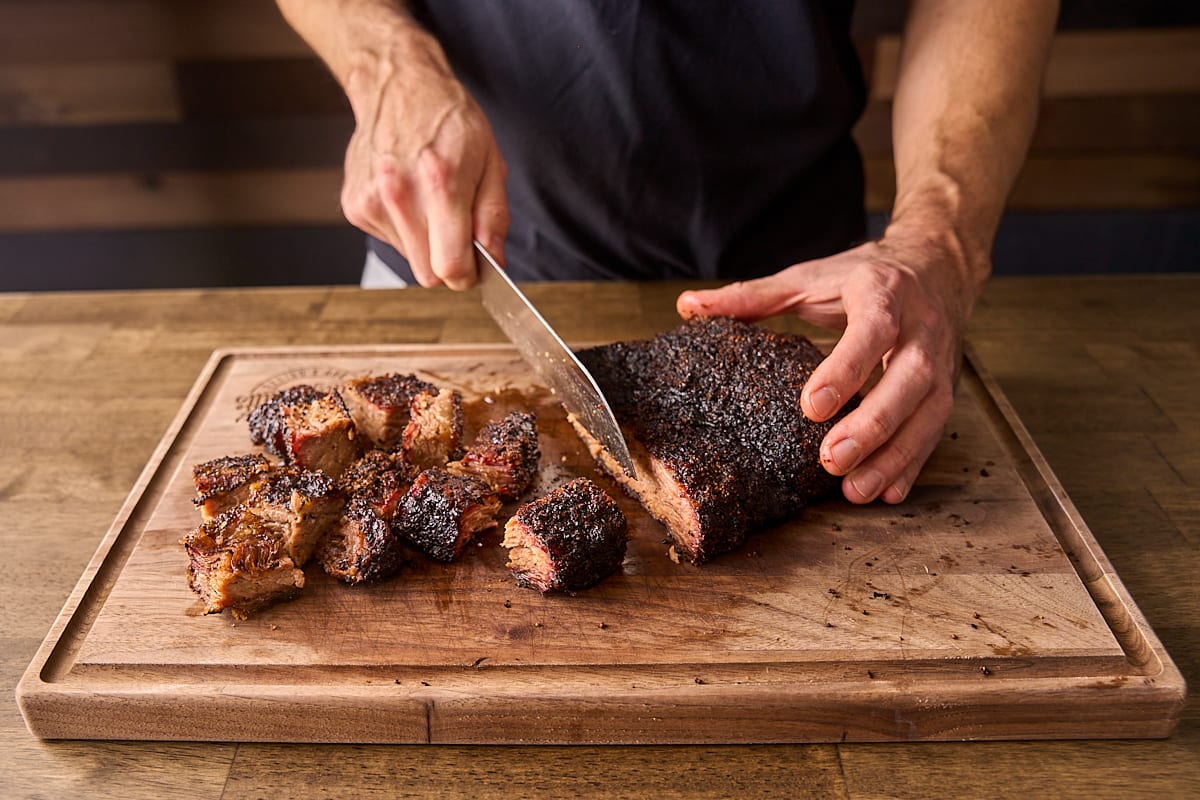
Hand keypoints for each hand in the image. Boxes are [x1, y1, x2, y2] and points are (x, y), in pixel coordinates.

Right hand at [340, 27, 508, 288]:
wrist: (399, 86)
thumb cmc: (450, 120)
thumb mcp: (491, 162)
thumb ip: (494, 218)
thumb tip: (493, 260)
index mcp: (440, 184)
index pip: (449, 267)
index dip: (467, 275)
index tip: (474, 267)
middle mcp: (399, 195)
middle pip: (427, 273)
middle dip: (446, 260)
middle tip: (455, 227)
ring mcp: (371, 201)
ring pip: (408, 259)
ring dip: (424, 241)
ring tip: (428, 200)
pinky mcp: (354, 206)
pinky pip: (389, 240)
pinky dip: (403, 228)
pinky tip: (407, 195)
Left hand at [676, 231, 984, 504]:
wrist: (935, 268)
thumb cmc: (860, 278)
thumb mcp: (808, 279)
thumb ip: (752, 296)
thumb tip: (687, 306)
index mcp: (882, 293)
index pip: (872, 330)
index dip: (846, 368)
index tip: (811, 407)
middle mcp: (920, 328)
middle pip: (909, 378)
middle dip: (874, 423)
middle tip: (832, 459)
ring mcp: (941, 361)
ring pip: (930, 412)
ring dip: (894, 455)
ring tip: (854, 490)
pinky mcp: (947, 390)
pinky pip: (936, 431)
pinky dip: (913, 464)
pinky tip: (886, 493)